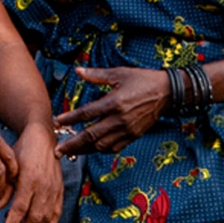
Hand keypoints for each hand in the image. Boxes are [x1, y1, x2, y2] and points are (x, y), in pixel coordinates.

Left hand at [0, 121, 65, 222]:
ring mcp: (54, 189)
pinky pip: (57, 212)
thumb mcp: (10, 165)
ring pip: (46, 218)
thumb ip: (4, 187)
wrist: (44, 138)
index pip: (21, 207)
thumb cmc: (24, 150)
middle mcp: (44, 186)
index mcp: (30, 178)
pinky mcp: (60, 190)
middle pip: (35, 217)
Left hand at [53, 64, 173, 157]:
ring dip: (84, 149)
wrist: (166, 92)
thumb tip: (78, 71)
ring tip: (71, 152)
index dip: (70, 119)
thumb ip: (96, 75)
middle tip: (57, 150)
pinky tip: (91, 149)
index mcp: (115, 102)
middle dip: (72, 144)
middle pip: (91, 135)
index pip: (87, 114)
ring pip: (101, 145)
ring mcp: (127, 130)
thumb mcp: (119, 73)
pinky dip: (100, 150)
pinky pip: (114, 148)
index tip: (57, 122)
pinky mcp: (133, 136)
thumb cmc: (142, 79)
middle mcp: (120, 119)